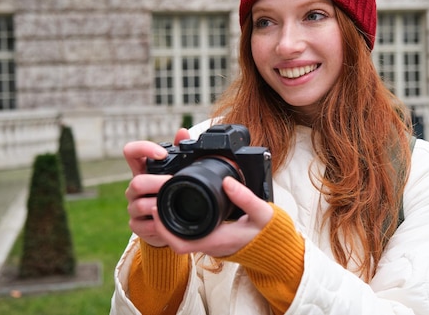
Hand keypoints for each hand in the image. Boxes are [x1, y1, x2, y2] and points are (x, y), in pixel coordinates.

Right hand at [123, 128, 190, 246]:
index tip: (162, 154)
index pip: (131, 152)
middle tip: (174, 183)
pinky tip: (167, 222)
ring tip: (174, 203)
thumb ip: (179, 150)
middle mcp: (134, 187)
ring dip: (158, 204)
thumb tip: (183, 131)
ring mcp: (133, 206)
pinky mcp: (135, 225)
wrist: (167, 221)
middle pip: (136, 182)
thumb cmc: (170, 190)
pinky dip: (157, 225)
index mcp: (142, 170)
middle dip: (157, 183)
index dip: (143, 148)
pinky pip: (143, 225)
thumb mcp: (176, 171)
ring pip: (139, 205)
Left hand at [150, 176, 274, 256]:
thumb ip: (245, 197)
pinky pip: (188, 234)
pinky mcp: (211, 238)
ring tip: (163, 200)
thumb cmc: (266, 232)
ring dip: (168, 223)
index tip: (157, 209)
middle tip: (154, 200)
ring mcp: (209, 243)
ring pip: (180, 237)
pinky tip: (178, 207)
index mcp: (216, 240)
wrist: (274, 246)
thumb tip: (228, 181)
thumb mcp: (261, 212)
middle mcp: (209, 244)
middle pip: (174, 240)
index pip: (181, 243)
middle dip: (161, 224)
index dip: (164, 229)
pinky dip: (179, 224)